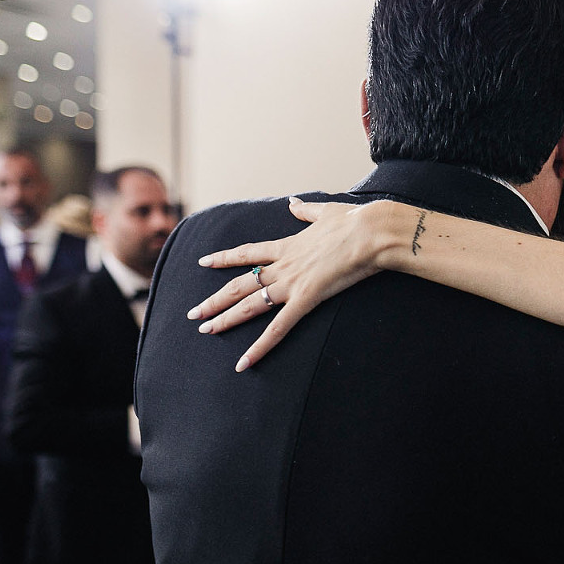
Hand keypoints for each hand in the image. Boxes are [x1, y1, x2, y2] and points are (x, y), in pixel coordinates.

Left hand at [188, 197, 397, 369]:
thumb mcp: (327, 211)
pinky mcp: (306, 299)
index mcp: (288, 245)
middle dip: (214, 300)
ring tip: (204, 330)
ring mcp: (292, 283)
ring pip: (249, 305)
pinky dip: (260, 347)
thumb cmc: (355, 221)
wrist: (370, 232)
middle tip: (193, 313)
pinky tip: (244, 362)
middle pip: (240, 285)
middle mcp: (283, 266)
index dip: (224, 259)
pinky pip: (278, 328)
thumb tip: (292, 201)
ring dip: (225, 319)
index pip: (248, 253)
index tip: (203, 262)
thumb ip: (306, 210)